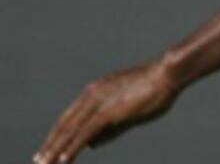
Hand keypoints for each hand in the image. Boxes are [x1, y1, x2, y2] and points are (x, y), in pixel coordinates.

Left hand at [35, 60, 180, 163]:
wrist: (168, 74)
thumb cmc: (156, 89)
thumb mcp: (129, 111)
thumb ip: (109, 128)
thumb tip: (91, 145)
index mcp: (96, 91)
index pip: (70, 116)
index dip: (59, 133)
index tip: (49, 147)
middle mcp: (92, 95)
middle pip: (65, 124)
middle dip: (52, 143)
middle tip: (40, 159)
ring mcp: (99, 103)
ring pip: (71, 131)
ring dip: (57, 149)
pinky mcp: (108, 112)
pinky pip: (84, 133)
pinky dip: (72, 148)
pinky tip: (63, 160)